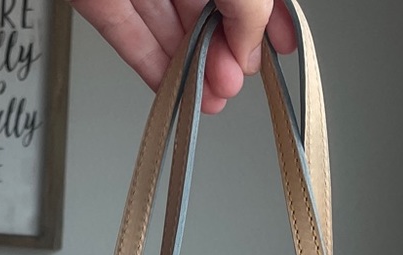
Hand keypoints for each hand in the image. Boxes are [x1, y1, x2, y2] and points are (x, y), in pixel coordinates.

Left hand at [69, 0, 296, 112]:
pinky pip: (125, 27)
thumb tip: (249, 45)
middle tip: (231, 81)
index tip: (277, 50)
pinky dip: (147, 60)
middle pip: (206, 3)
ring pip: (166, 19)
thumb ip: (248, 3)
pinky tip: (169, 88)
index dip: (266, 16)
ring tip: (206, 97)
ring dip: (190, 63)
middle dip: (223, 48)